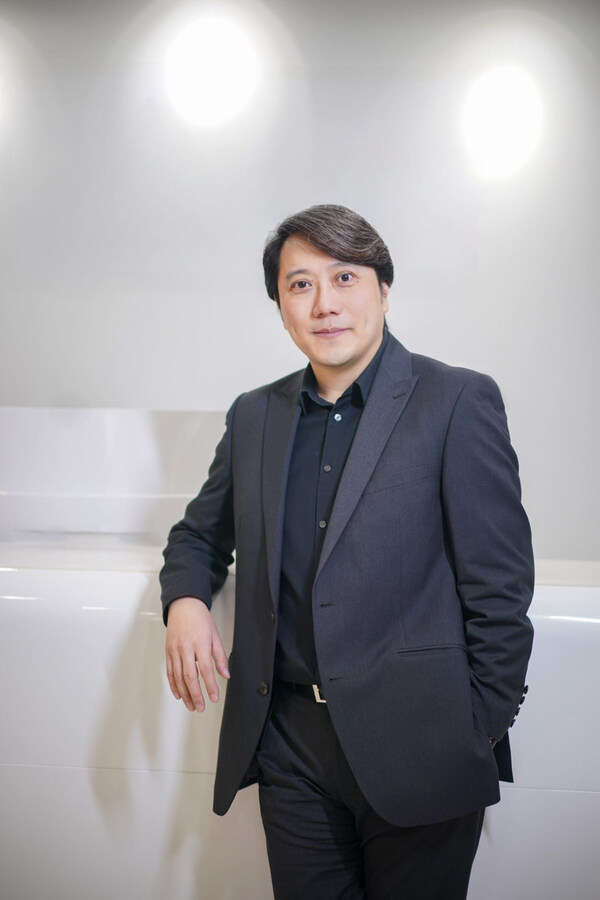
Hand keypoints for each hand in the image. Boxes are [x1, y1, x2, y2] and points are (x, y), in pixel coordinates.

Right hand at [165, 596, 229, 711]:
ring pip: (177, 677)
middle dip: (195, 694)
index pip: (206, 669)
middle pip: (189, 676)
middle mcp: (185, 648)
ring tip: (191, 705)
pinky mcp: (167, 652)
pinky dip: (173, 685)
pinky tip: (179, 694)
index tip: (214, 698)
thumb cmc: (201, 619)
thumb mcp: (215, 636)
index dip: (210, 686)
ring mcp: (174, 650)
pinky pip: (169, 672)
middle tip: (201, 707)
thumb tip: (225, 675)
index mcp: (200, 643)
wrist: (184, 605)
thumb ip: (220, 657)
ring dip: (184, 694)